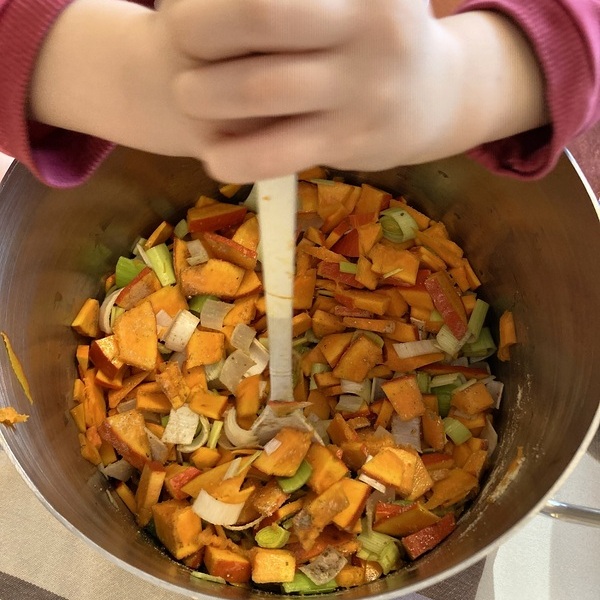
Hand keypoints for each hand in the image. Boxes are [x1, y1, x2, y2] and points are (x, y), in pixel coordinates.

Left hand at [159, 0, 547, 182]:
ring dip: (205, 92)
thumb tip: (192, 3)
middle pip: (259, 14)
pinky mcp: (350, 139)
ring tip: (187, 93)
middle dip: (200, 25)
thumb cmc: (375, 33)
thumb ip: (293, 3)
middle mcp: (368, 24)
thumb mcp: (356, 1)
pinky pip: (278, 152)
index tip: (180, 2)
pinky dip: (235, 156)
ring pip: (260, 88)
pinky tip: (213, 154)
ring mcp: (361, 88)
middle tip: (175, 30)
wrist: (436, 99)